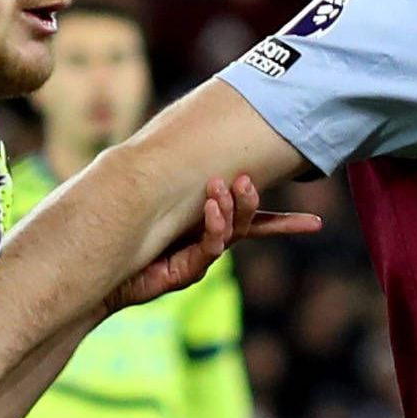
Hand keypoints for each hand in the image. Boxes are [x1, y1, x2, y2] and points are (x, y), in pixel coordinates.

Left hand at [108, 173, 315, 312]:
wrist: (99, 270)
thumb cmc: (121, 235)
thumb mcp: (152, 203)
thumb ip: (172, 182)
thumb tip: (179, 146)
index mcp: (206, 227)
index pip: (253, 223)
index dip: (284, 224)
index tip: (316, 225)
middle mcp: (207, 243)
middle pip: (244, 221)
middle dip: (249, 200)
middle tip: (246, 179)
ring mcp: (199, 259)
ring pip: (230, 232)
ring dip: (231, 208)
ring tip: (226, 186)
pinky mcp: (188, 271)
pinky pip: (211, 246)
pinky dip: (215, 226)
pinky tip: (212, 207)